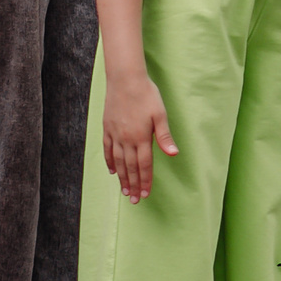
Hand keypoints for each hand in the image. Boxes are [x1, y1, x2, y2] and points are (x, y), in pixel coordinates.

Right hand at [101, 75, 177, 201]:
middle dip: (133, 185)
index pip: (144, 165)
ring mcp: (115, 135)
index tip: (145, 194)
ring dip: (122, 178)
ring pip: (118, 162)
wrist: (125, 80)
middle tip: (134, 200)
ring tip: (124, 191)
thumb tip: (173, 154)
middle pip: (130, 167)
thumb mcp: (160, 114)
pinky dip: (110, 161)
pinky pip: (107, 150)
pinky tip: (112, 171)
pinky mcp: (107, 128)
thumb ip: (164, 136)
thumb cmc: (146, 95)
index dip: (145, 181)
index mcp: (141, 137)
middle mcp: (126, 139)